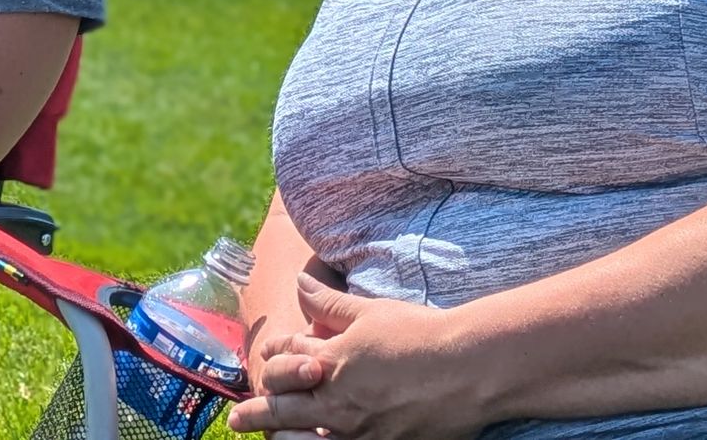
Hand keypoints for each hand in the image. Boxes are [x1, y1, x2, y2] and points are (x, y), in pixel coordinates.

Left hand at [228, 274, 489, 439]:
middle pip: (283, 406)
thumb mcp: (370, 312)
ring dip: (281, 436)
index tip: (265, 360)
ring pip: (304, 438)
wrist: (469, 369)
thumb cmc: (421, 334)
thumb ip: (329, 304)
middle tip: (237, 418)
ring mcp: (358, 429)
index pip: (284, 362)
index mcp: (331, 360)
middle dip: (256, 412)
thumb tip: (298, 282)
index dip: (271, 359)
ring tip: (268, 438)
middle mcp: (338, 399)